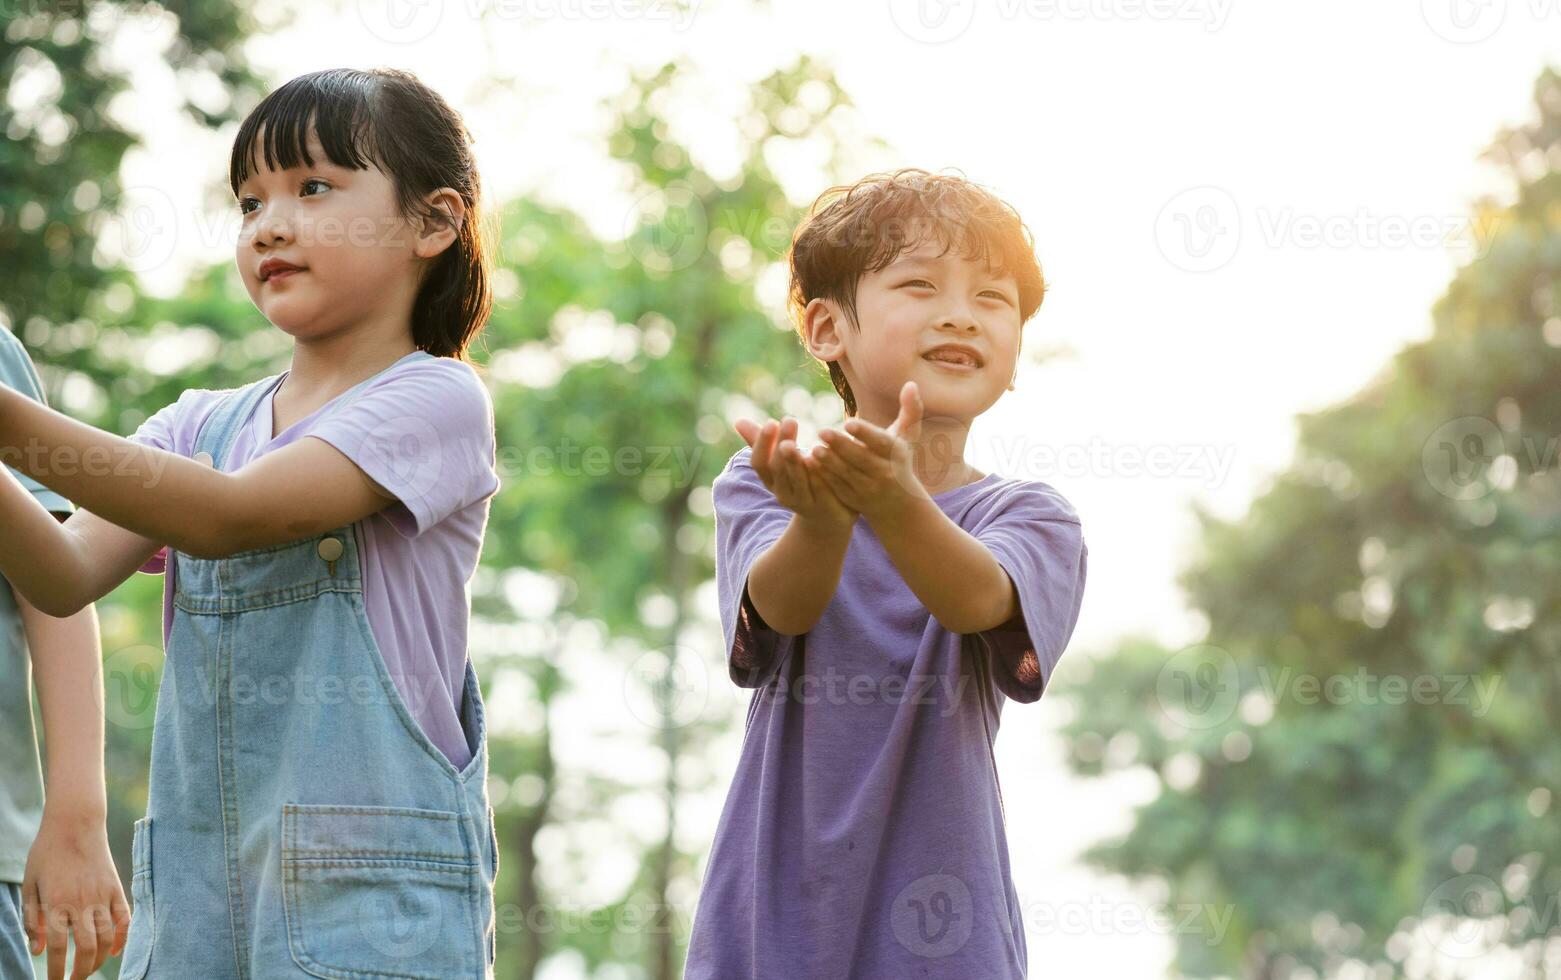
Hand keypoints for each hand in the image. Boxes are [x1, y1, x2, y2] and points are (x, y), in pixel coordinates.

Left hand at [22, 811, 128, 979]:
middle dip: (81, 972)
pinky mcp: (116, 888)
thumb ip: (32, 919)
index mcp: (57, 903)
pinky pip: (124, 919)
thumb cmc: (47, 852)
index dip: (55, 971)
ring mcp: (102, 896)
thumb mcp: (30, 884)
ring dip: (100, 959)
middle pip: (86, 949)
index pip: (57, 948)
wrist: (76, 823)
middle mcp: (82, 902)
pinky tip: (116, 950)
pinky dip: (123, 937)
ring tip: (90, 969)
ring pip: (107, 938)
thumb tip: (37, 950)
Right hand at [733, 416, 855, 530]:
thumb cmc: (800, 482)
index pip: (759, 463)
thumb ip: (762, 443)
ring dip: (797, 460)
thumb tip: (738, 421)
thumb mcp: (780, 463)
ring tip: (800, 439)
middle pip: (778, 469)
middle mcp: (782, 493)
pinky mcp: (823, 505)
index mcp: (770, 480)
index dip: (762, 444)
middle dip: (782, 443)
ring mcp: (802, 501)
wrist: (826, 518)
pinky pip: (821, 488)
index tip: (771, 422)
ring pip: (798, 480)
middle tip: (789, 420)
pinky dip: (820, 473)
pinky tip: (823, 455)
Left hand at [812, 381, 932, 523]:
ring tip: (813, 449)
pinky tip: (809, 465)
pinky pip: (837, 487)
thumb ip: (911, 410)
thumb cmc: (899, 459)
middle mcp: (885, 473)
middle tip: (821, 431)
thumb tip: (910, 384)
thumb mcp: (908, 436)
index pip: (881, 443)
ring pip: (847, 474)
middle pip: (861, 459)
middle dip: (841, 446)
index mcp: (896, 454)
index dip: (865, 433)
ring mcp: (869, 488)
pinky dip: (824, 477)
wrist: (897, 502)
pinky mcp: (853, 500)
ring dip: (829, 462)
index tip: (848, 422)